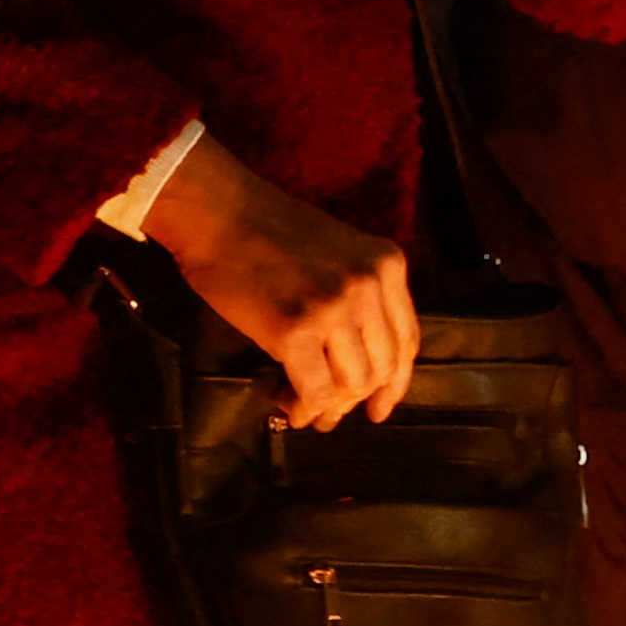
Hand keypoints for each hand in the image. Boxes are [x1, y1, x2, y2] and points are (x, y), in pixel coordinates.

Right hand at [145, 137, 417, 427]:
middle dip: (356, 400)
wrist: (218, 211)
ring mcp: (334, 309)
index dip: (395, 383)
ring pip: (352, 385)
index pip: (407, 341)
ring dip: (329, 408)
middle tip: (330, 414)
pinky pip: (315, 391)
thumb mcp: (341, 251)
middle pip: (382, 368)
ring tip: (304, 409)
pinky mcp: (295, 331)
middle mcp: (370, 287)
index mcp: (387, 266)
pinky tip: (287, 405)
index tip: (380, 407)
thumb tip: (361, 362)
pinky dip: (303, 408)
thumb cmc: (269, 230)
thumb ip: (364, 295)